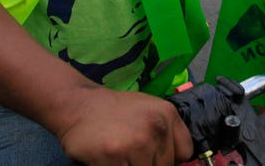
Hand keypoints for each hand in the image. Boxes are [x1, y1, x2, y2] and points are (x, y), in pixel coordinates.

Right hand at [58, 87, 193, 164]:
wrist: (79, 105)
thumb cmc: (115, 110)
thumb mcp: (149, 110)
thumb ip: (166, 132)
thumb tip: (178, 161)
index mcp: (167, 115)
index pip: (185, 152)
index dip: (171, 158)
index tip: (157, 157)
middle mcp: (155, 128)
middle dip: (148, 164)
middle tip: (131, 154)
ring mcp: (134, 143)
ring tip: (120, 155)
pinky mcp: (113, 157)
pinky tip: (108, 158)